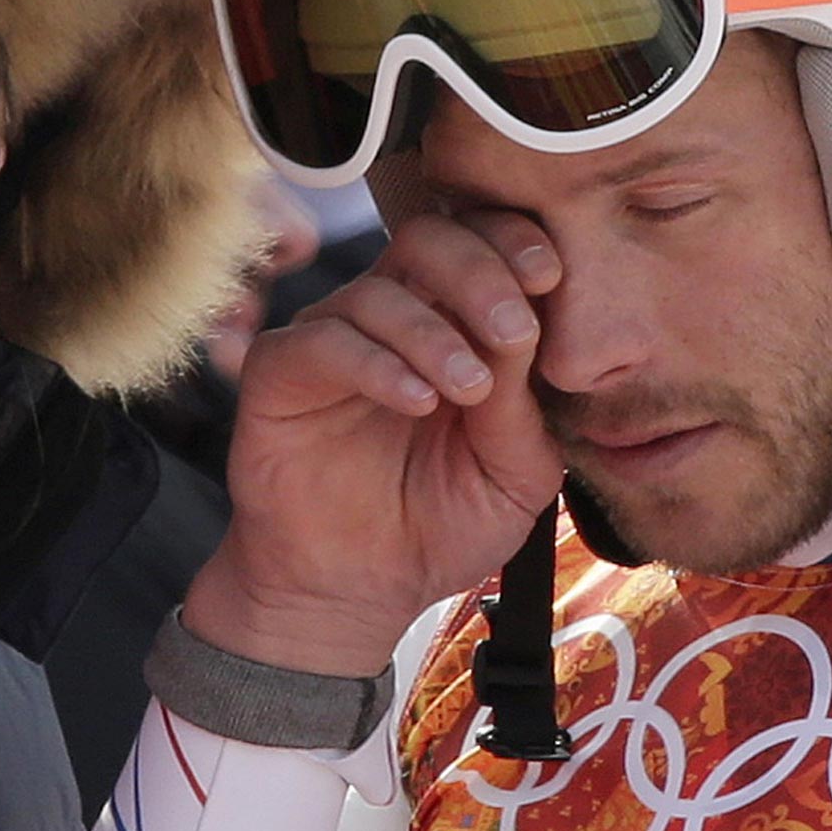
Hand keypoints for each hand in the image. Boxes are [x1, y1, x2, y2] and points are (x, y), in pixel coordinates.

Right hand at [184, 210, 565, 675]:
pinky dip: (377, 363)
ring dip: (433, 333)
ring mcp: (332, 337)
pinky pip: (324, 340)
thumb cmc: (440, 526)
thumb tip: (527, 327)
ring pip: (377, 291)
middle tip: (514, 331)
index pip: (481, 242)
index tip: (550, 275)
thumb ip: (523, 405)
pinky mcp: (280, 370)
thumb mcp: (514, 475)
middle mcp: (391, 315)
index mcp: (455, 321)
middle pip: (427, 240)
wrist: (355, 591)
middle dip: (479, 272)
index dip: (514, 241)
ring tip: (469, 390)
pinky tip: (416, 401)